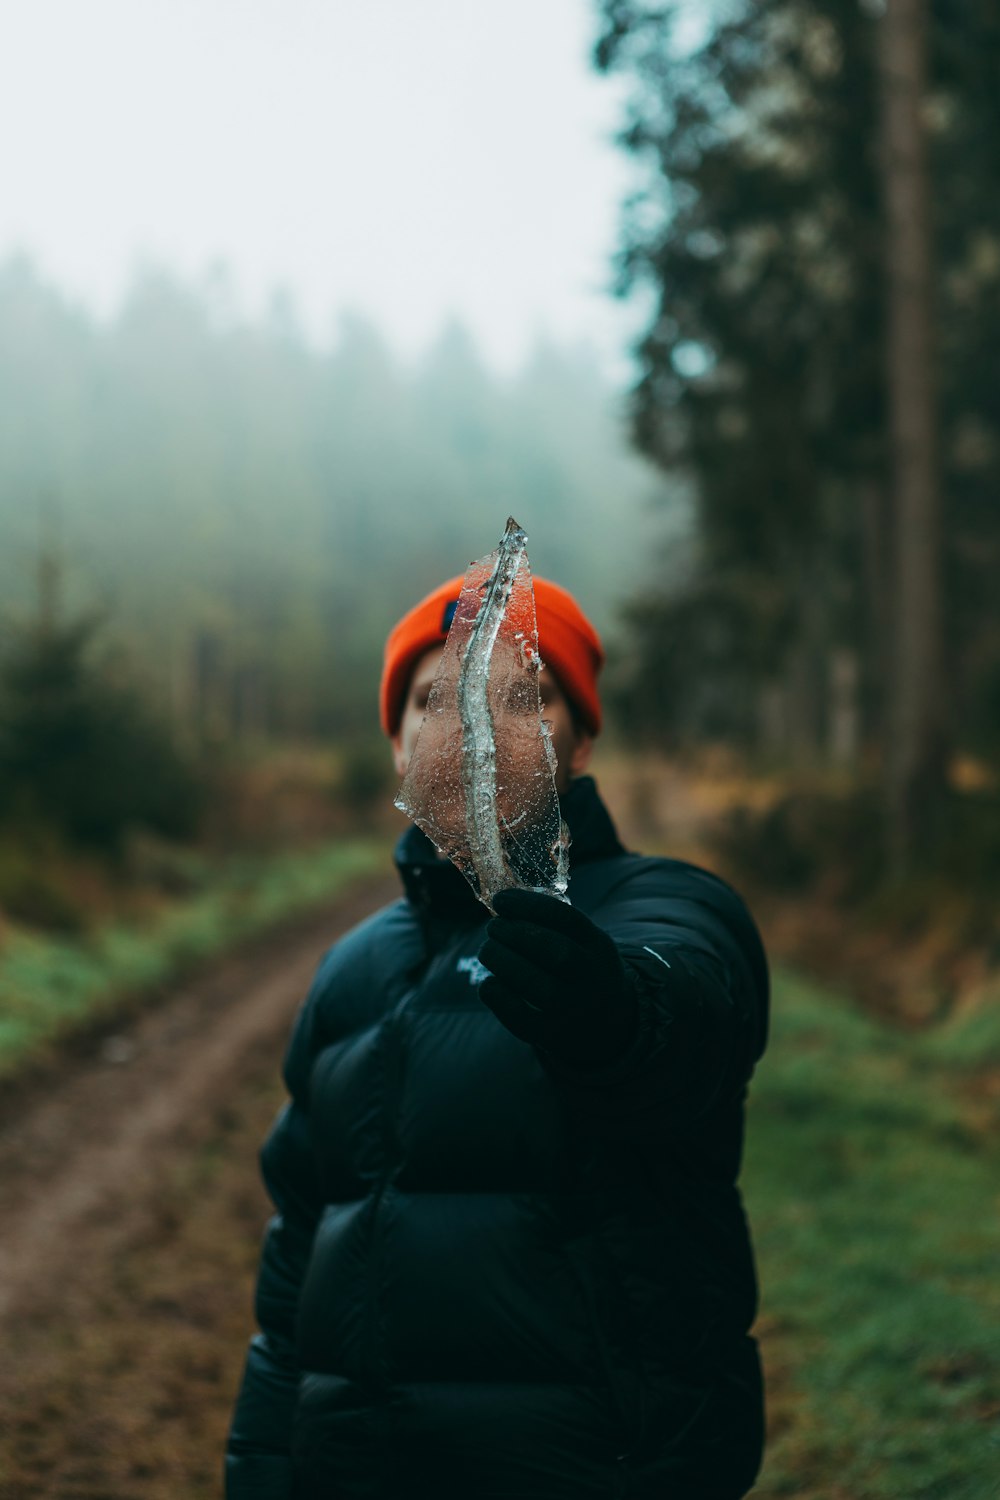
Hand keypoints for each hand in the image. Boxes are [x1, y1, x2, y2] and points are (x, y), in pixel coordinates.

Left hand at [478, 888, 637, 1066]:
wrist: (609, 1025)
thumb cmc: (582, 971)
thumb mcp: (585, 943)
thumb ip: (553, 925)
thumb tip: (502, 904)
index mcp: (598, 946)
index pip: (566, 918)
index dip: (528, 905)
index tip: (500, 900)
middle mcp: (591, 978)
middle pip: (554, 952)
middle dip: (515, 934)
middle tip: (492, 927)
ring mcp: (574, 1009)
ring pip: (534, 984)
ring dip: (502, 961)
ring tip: (487, 950)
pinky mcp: (552, 1035)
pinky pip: (519, 1018)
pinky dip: (498, 996)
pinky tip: (489, 983)